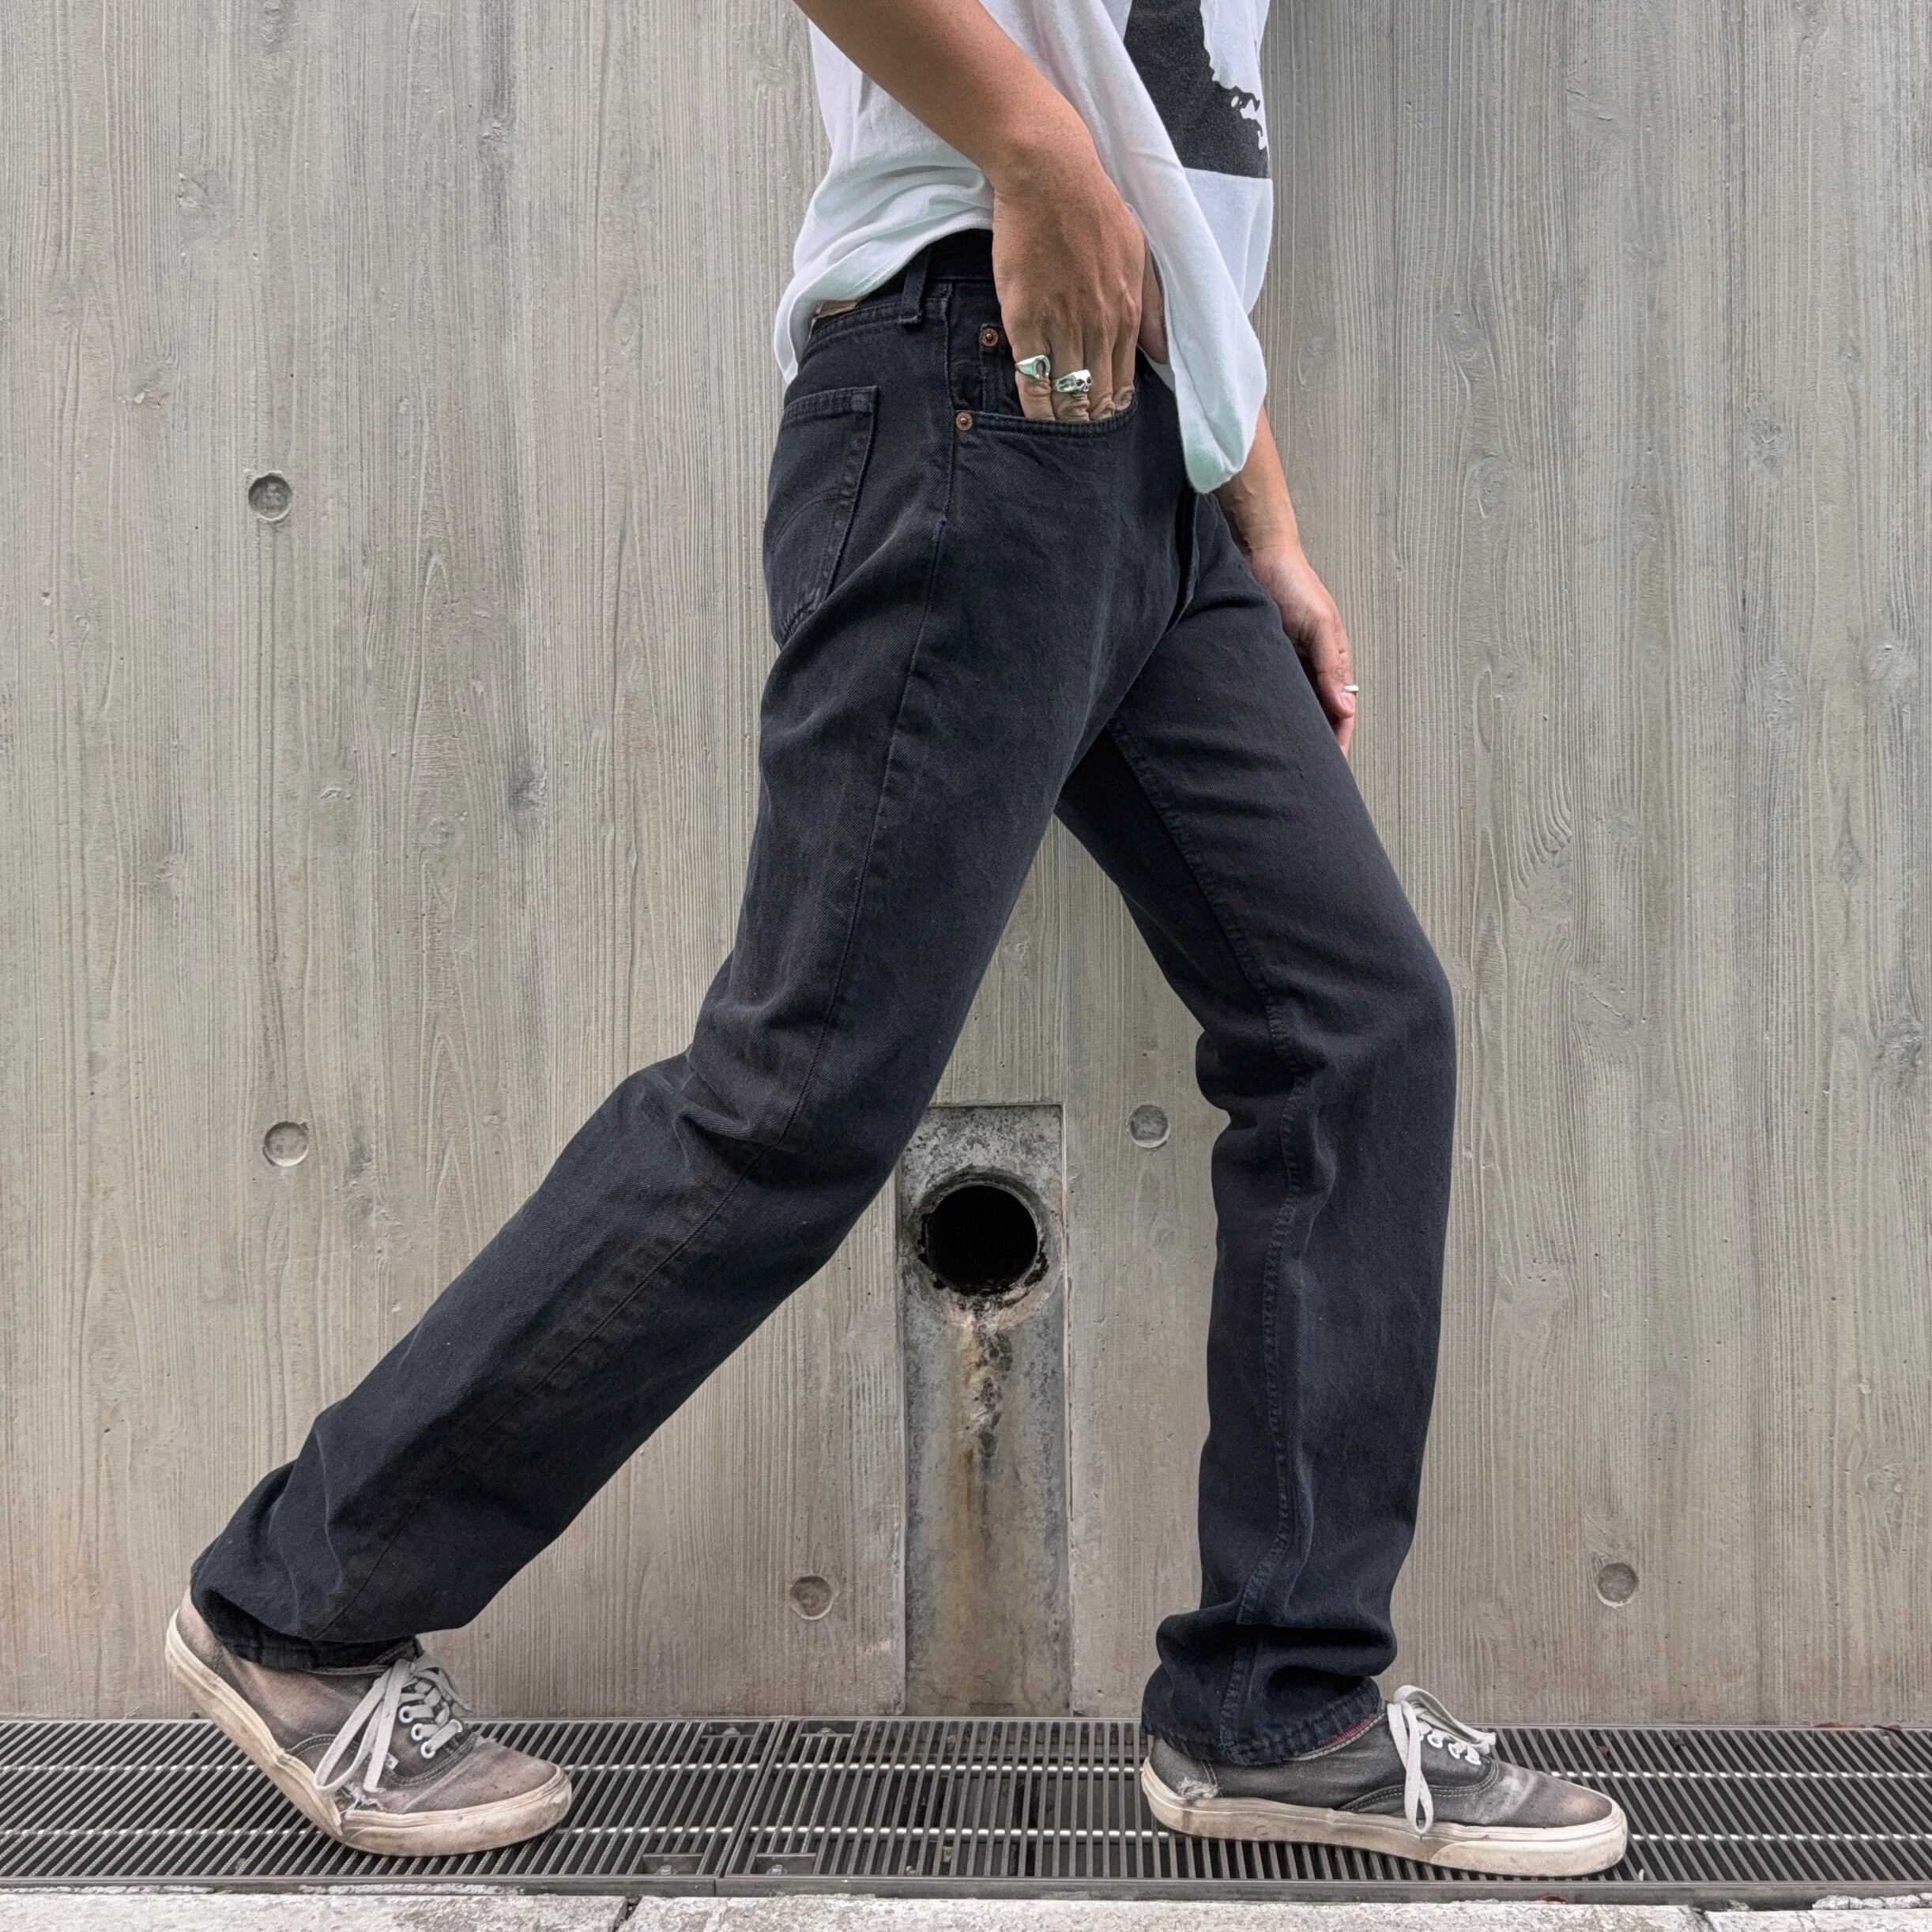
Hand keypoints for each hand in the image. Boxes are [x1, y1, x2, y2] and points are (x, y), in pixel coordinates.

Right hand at [988, 120, 1167, 422]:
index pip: (1124, 381)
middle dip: (1091, 422)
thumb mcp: (1140, 254)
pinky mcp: (1025, 321)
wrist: (1052, 176)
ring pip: (1067, 394)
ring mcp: (1061, 326)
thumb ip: (1151, 307)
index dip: (1113, 407)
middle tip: (1082, 442)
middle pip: (1097, 395)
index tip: (1104, 420)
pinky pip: (1032, 379)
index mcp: (1129, 313)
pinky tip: (1036, 418)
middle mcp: (1099, 327)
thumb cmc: (1095, 206)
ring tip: (1060, 438)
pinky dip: (1036, 406)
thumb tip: (1162, 352)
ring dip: (1064, 421)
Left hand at [1243, 542, 1357, 755]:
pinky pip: (1270, 694)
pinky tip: (1260, 730)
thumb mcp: (1317, 624)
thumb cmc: (1291, 581)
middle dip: (1315, 745)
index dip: (1339, 742)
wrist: (1257, 555)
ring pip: (1295, 708)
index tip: (1332, 772)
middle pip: (1319, 716)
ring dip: (1292, 731)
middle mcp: (1313, 667)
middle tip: (1304, 777)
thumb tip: (1344, 707)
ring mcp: (1288, 665)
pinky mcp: (1264, 660)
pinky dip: (1270, 712)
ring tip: (1281, 762)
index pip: (1342, 714)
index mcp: (1334, 661)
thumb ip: (1330, 666)